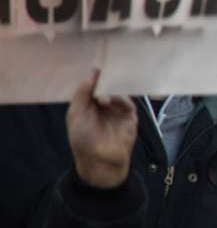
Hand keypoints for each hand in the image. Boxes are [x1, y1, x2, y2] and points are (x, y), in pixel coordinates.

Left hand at [67, 70, 138, 189]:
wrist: (98, 161)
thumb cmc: (82, 139)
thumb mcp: (75, 114)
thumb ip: (82, 93)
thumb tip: (93, 72)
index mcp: (89, 104)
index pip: (94, 85)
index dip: (95, 77)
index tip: (97, 67)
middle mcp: (104, 105)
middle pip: (109, 86)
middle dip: (106, 81)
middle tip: (104, 76)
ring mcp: (118, 111)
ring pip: (120, 93)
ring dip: (112, 92)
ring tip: (103, 99)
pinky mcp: (130, 117)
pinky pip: (129, 103)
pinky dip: (121, 99)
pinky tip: (111, 102)